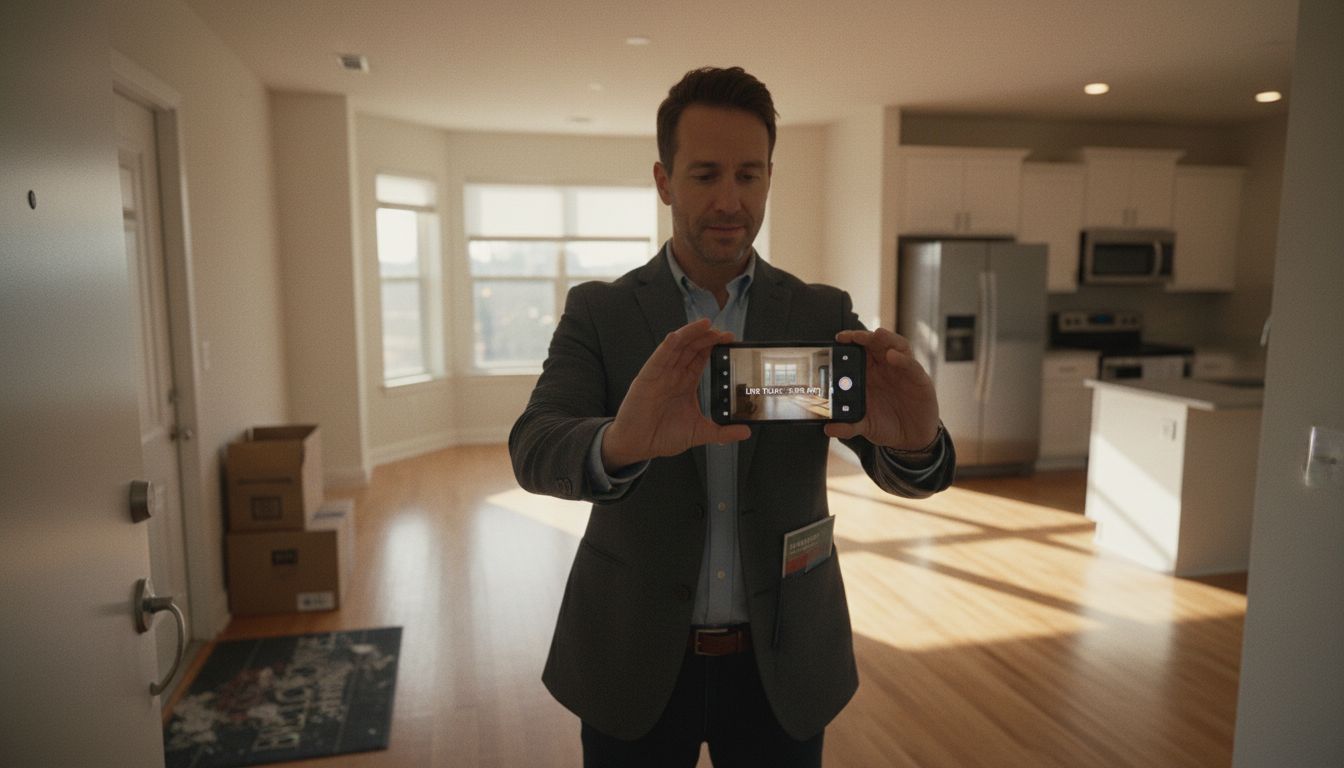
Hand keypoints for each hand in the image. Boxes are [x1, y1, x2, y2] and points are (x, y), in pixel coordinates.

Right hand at [601, 319, 750, 471]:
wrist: (638, 444)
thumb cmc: (662, 435)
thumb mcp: (699, 432)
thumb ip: (722, 432)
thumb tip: (746, 431)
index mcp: (685, 383)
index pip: (701, 358)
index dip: (714, 346)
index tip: (730, 339)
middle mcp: (673, 374)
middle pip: (691, 348)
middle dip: (707, 337)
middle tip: (724, 332)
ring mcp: (660, 374)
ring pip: (677, 347)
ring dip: (690, 334)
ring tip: (706, 324)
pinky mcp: (647, 377)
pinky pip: (658, 357)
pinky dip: (667, 346)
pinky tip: (676, 337)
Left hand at [824, 328, 940, 450]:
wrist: (911, 439)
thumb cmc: (887, 425)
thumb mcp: (865, 426)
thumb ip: (848, 426)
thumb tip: (828, 429)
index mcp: (869, 374)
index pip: (859, 351)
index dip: (850, 342)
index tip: (838, 339)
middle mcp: (885, 367)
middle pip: (876, 344)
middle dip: (865, 336)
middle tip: (853, 336)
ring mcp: (902, 370)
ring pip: (896, 346)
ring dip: (887, 338)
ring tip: (877, 334)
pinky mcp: (919, 379)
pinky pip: (911, 364)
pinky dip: (902, 359)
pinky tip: (893, 356)